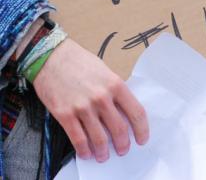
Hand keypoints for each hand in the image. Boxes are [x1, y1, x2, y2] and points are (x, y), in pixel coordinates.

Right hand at [33, 39, 148, 162]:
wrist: (52, 58)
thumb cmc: (80, 63)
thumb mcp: (105, 72)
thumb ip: (114, 90)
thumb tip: (122, 110)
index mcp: (116, 84)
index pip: (136, 112)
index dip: (141, 129)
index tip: (142, 139)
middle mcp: (102, 97)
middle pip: (119, 128)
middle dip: (123, 144)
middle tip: (123, 150)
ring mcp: (83, 108)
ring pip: (99, 138)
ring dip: (104, 151)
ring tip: (104, 156)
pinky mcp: (65, 115)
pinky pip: (78, 139)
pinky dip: (84, 150)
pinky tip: (87, 154)